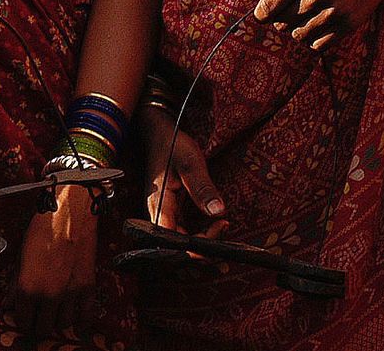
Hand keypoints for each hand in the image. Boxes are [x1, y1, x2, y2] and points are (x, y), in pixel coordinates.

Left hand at [13, 184, 98, 336]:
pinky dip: (80, 318)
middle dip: (38, 323)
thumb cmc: (44, 227)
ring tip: (54, 310)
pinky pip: (86, 315)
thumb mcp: (21, 255)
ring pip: (63, 325)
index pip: (23, 321)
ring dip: (57, 320)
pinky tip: (73, 312)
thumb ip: (15, 284)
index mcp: (28, 287)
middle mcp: (49, 294)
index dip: (22, 319)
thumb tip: (10, 303)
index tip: (24, 315)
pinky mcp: (88, 285)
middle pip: (42, 328)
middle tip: (37, 314)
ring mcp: (70, 292)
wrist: (71, 210)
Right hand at [138, 102, 227, 237]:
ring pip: (180, 239)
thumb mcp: (191, 163)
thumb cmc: (173, 146)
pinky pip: (182, 229)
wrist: (160, 134)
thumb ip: (203, 188)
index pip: (173, 240)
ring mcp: (163, 213)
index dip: (194, 248)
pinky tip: (215, 225)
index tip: (218, 233)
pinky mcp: (170, 209)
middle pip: (176, 245)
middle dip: (201, 248)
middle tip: (225, 235)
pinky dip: (198, 232)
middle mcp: (158, 214)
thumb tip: (218, 212)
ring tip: (223, 232)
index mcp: (159, 206)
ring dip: (201, 241)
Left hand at [252, 0, 383, 51]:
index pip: (266, 9)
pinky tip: (322, 22)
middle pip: (280, 25)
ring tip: (312, 12)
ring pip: (298, 36)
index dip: (263, 13)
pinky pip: (317, 45)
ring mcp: (332, 12)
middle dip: (283, 18)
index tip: (267, 11)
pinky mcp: (347, 25)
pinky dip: (315, 38)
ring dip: (300, 28)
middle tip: (297, 6)